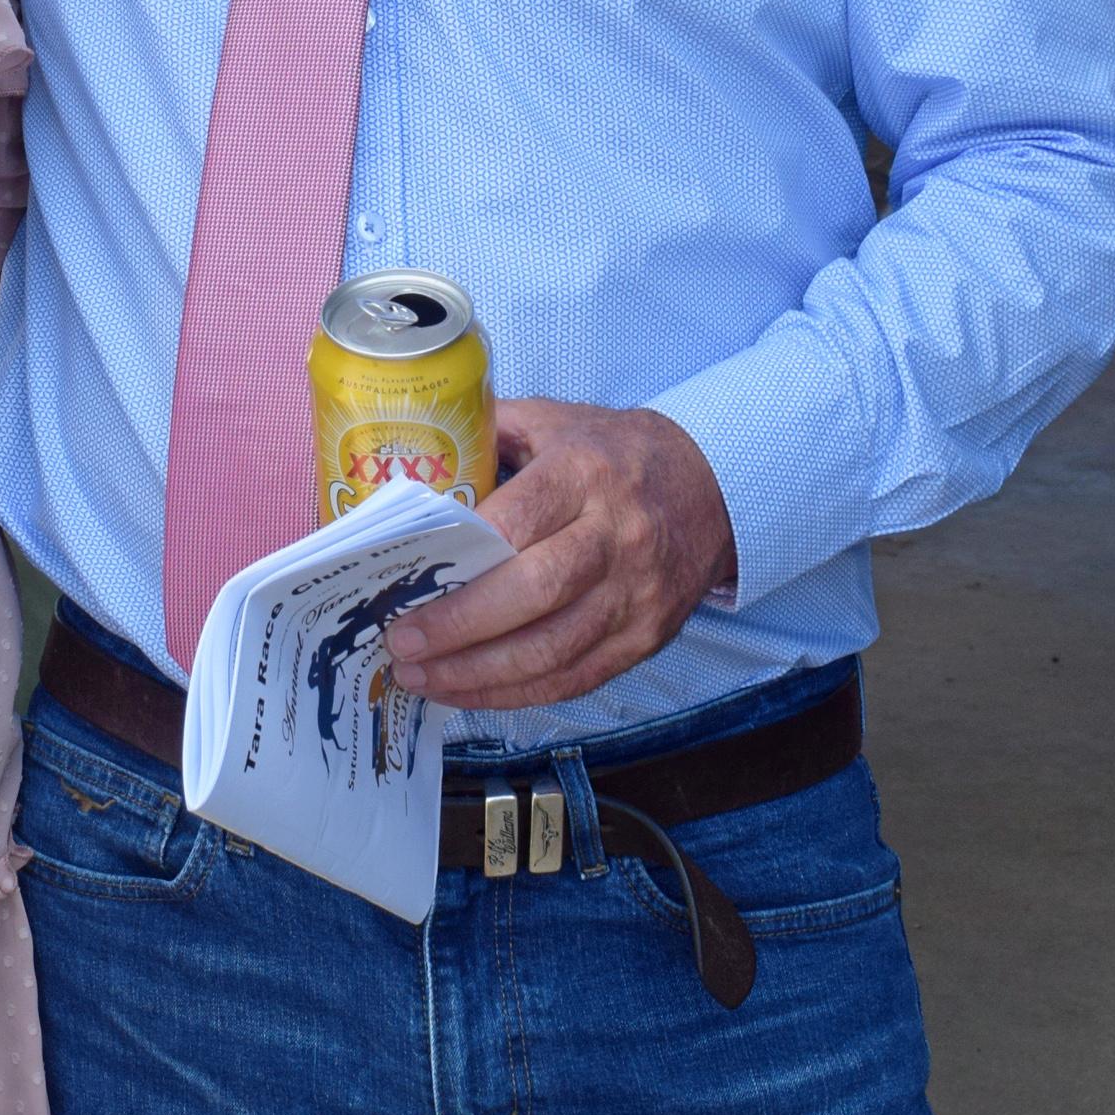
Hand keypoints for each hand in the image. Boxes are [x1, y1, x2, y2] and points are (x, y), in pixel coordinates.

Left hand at [382, 398, 735, 715]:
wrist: (713, 485)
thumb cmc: (614, 454)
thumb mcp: (554, 422)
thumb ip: (487, 437)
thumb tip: (409, 469)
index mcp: (585, 474)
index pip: (518, 520)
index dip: (460, 559)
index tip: (405, 584)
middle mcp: (617, 536)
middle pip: (535, 592)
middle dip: (460, 627)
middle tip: (401, 643)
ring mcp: (636, 594)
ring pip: (553, 649)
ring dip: (479, 673)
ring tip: (420, 676)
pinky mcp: (645, 637)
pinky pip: (575, 677)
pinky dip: (516, 693)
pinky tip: (469, 691)